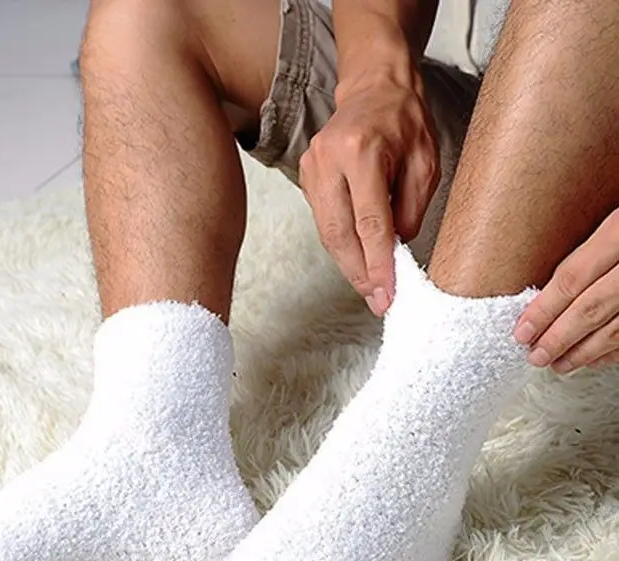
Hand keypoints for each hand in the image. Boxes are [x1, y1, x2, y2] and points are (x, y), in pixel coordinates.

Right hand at [299, 47, 438, 315]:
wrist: (374, 88)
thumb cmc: (404, 121)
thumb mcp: (426, 163)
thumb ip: (410, 209)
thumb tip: (394, 251)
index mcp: (361, 152)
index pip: (369, 222)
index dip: (378, 263)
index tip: (387, 293)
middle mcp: (328, 160)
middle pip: (340, 234)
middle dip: (359, 273)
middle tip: (377, 301)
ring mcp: (311, 168)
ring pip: (327, 233)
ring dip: (349, 265)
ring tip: (370, 289)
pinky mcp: (306, 176)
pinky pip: (324, 222)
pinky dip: (341, 246)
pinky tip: (358, 261)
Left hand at [514, 209, 618, 371]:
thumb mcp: (613, 225)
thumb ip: (583, 257)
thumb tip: (543, 298)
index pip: (571, 279)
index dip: (543, 310)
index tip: (522, 331)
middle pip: (591, 309)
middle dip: (558, 338)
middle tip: (536, 355)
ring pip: (615, 330)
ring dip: (583, 352)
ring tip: (558, 363)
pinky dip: (610, 351)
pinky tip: (592, 358)